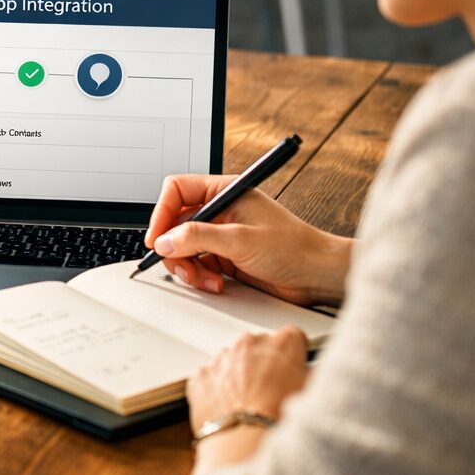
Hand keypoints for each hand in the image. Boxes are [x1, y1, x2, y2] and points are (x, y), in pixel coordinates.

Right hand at [144, 173, 351, 305]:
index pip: (178, 191)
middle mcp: (220, 211)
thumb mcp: (241, 239)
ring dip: (188, 267)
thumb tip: (166, 241)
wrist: (317, 275)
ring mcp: (221, 235)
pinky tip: (217, 283)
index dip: (162, 213)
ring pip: (183, 247)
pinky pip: (197, 265)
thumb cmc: (293, 247)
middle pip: (175, 223)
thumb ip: (199, 237)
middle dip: (176, 248)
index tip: (157, 237)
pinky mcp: (225, 257)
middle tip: (182, 266)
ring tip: (205, 279)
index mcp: (224, 192)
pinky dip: (200, 277)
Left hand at [187, 326, 309, 468]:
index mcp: (282, 343)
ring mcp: (222, 357)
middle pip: (259, 347)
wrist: (246, 440)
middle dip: (264, 364)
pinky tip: (229, 409)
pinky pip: (210, 378)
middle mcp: (250, 343)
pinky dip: (217, 390)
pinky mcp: (202, 375)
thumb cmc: (282, 419)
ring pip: (232, 361)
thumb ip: (311, 376)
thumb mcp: (313, 395)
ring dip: (239, 376)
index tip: (293, 367)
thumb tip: (313, 374)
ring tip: (250, 405)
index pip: (293, 337)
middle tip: (271, 392)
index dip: (294, 354)